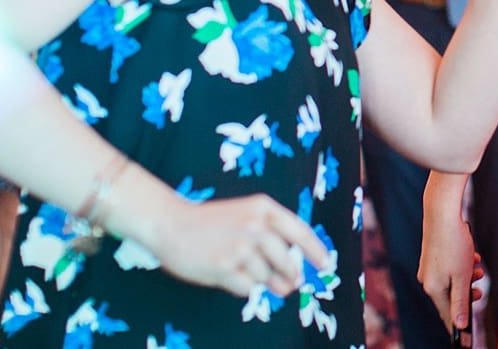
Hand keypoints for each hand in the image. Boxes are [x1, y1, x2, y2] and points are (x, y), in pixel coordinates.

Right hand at [147, 194, 333, 298]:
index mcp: (263, 208)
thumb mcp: (246, 215)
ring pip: (267, 278)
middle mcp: (255, 225)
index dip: (316, 251)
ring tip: (241, 267)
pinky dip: (242, 287)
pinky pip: (248, 289)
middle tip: (289, 282)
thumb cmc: (212, 222)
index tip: (325, 265)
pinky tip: (227, 273)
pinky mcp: (225, 267)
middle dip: (290, 276)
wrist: (171, 223)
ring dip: (260, 280)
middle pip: (288, 262)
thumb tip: (294, 275)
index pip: (300, 231)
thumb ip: (272, 236)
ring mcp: (240, 247)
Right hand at [418, 212, 481, 343]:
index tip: (468, 339)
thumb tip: (459, 325)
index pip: (447, 315)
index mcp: (433, 288)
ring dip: (467, 277)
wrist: (442, 213)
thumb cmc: (453, 244)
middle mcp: (427, 280)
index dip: (459, 326)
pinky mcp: (432, 256)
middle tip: (480, 290)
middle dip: (468, 293)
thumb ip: (461, 302)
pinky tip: (472, 256)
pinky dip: (462, 266)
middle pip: (450, 297)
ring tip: (478, 267)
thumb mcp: (462, 276)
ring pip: (452, 280)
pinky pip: (449, 269)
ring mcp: (428, 268)